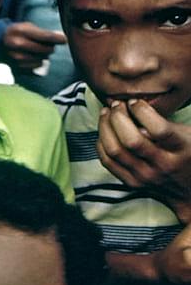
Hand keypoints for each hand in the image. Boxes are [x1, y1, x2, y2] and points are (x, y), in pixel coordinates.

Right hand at [1, 22, 65, 70]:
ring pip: (41, 59)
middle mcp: (17, 44)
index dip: (57, 38)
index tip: (64, 39)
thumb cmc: (17, 32)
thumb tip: (62, 39)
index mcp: (20, 31)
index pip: (44, 36)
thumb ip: (43, 33)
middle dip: (50, 47)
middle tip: (48, 45)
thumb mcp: (28, 26)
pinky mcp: (15, 66)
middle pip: (45, 49)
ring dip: (43, 56)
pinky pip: (35, 67)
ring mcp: (15, 57)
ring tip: (37, 51)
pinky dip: (37, 62)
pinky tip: (31, 57)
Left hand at [98, 100, 190, 220]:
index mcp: (181, 149)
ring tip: (106, 113)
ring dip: (105, 127)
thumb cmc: (188, 152)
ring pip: (115, 150)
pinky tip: (105, 131)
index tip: (135, 102)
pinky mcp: (132, 183)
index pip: (158, 130)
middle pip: (130, 140)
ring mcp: (145, 176)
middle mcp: (162, 165)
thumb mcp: (187, 134)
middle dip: (118, 117)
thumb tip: (133, 108)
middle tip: (116, 104)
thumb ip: (164, 123)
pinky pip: (108, 162)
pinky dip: (102, 143)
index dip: (142, 111)